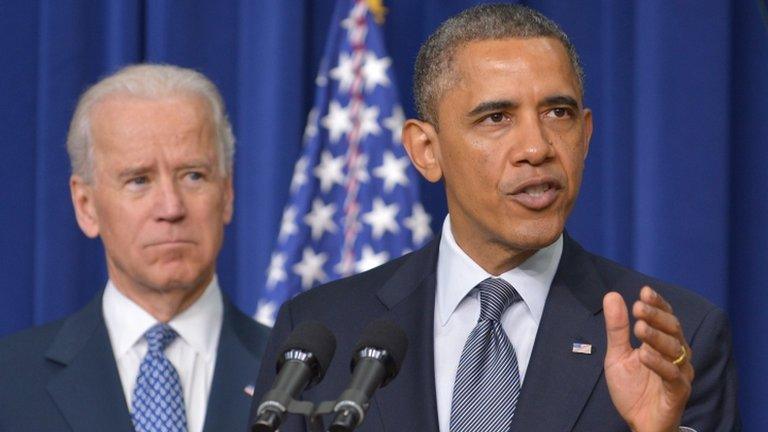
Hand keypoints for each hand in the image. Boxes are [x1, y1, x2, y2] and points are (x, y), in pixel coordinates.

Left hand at [603, 286, 694, 431]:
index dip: (657, 304)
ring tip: (639, 328)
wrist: (639, 421)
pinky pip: (672, 375)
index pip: (665, 317)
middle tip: (638, 307)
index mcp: (662, 342)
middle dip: (656, 316)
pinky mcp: (678, 391)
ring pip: (674, 349)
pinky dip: (658, 364)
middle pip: (672, 329)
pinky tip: (643, 355)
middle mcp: (675, 354)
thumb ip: (617, 328)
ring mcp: (679, 372)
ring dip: (656, 336)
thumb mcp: (617, 355)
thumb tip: (613, 295)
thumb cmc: (633, 388)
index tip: (644, 291)